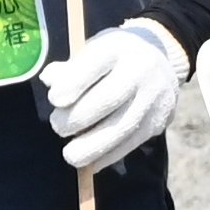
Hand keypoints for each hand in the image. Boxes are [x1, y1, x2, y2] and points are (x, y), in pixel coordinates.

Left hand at [42, 19, 190, 173]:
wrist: (160, 59)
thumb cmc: (113, 58)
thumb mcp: (92, 51)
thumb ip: (69, 68)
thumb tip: (50, 81)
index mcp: (118, 47)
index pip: (96, 63)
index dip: (72, 84)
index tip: (54, 99)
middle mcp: (141, 69)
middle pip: (109, 98)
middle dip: (77, 118)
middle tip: (58, 126)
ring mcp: (153, 97)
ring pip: (121, 127)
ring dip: (91, 146)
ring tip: (71, 155)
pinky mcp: (158, 122)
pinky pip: (131, 143)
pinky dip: (107, 156)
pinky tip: (90, 162)